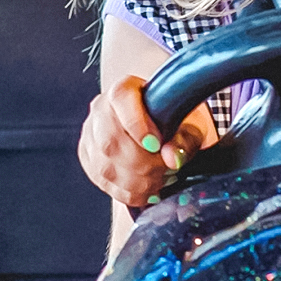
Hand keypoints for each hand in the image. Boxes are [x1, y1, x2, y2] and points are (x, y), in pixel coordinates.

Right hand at [78, 75, 209, 206]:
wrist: (168, 129)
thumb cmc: (178, 122)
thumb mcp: (192, 124)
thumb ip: (186, 140)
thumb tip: (172, 159)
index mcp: (125, 89)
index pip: (121, 99)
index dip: (137, 125)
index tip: (157, 146)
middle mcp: (102, 108)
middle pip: (110, 139)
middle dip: (141, 163)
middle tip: (165, 171)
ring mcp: (91, 134)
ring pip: (104, 164)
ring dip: (135, 181)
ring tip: (158, 181)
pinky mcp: (88, 157)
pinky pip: (101, 180)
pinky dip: (127, 191)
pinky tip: (145, 190)